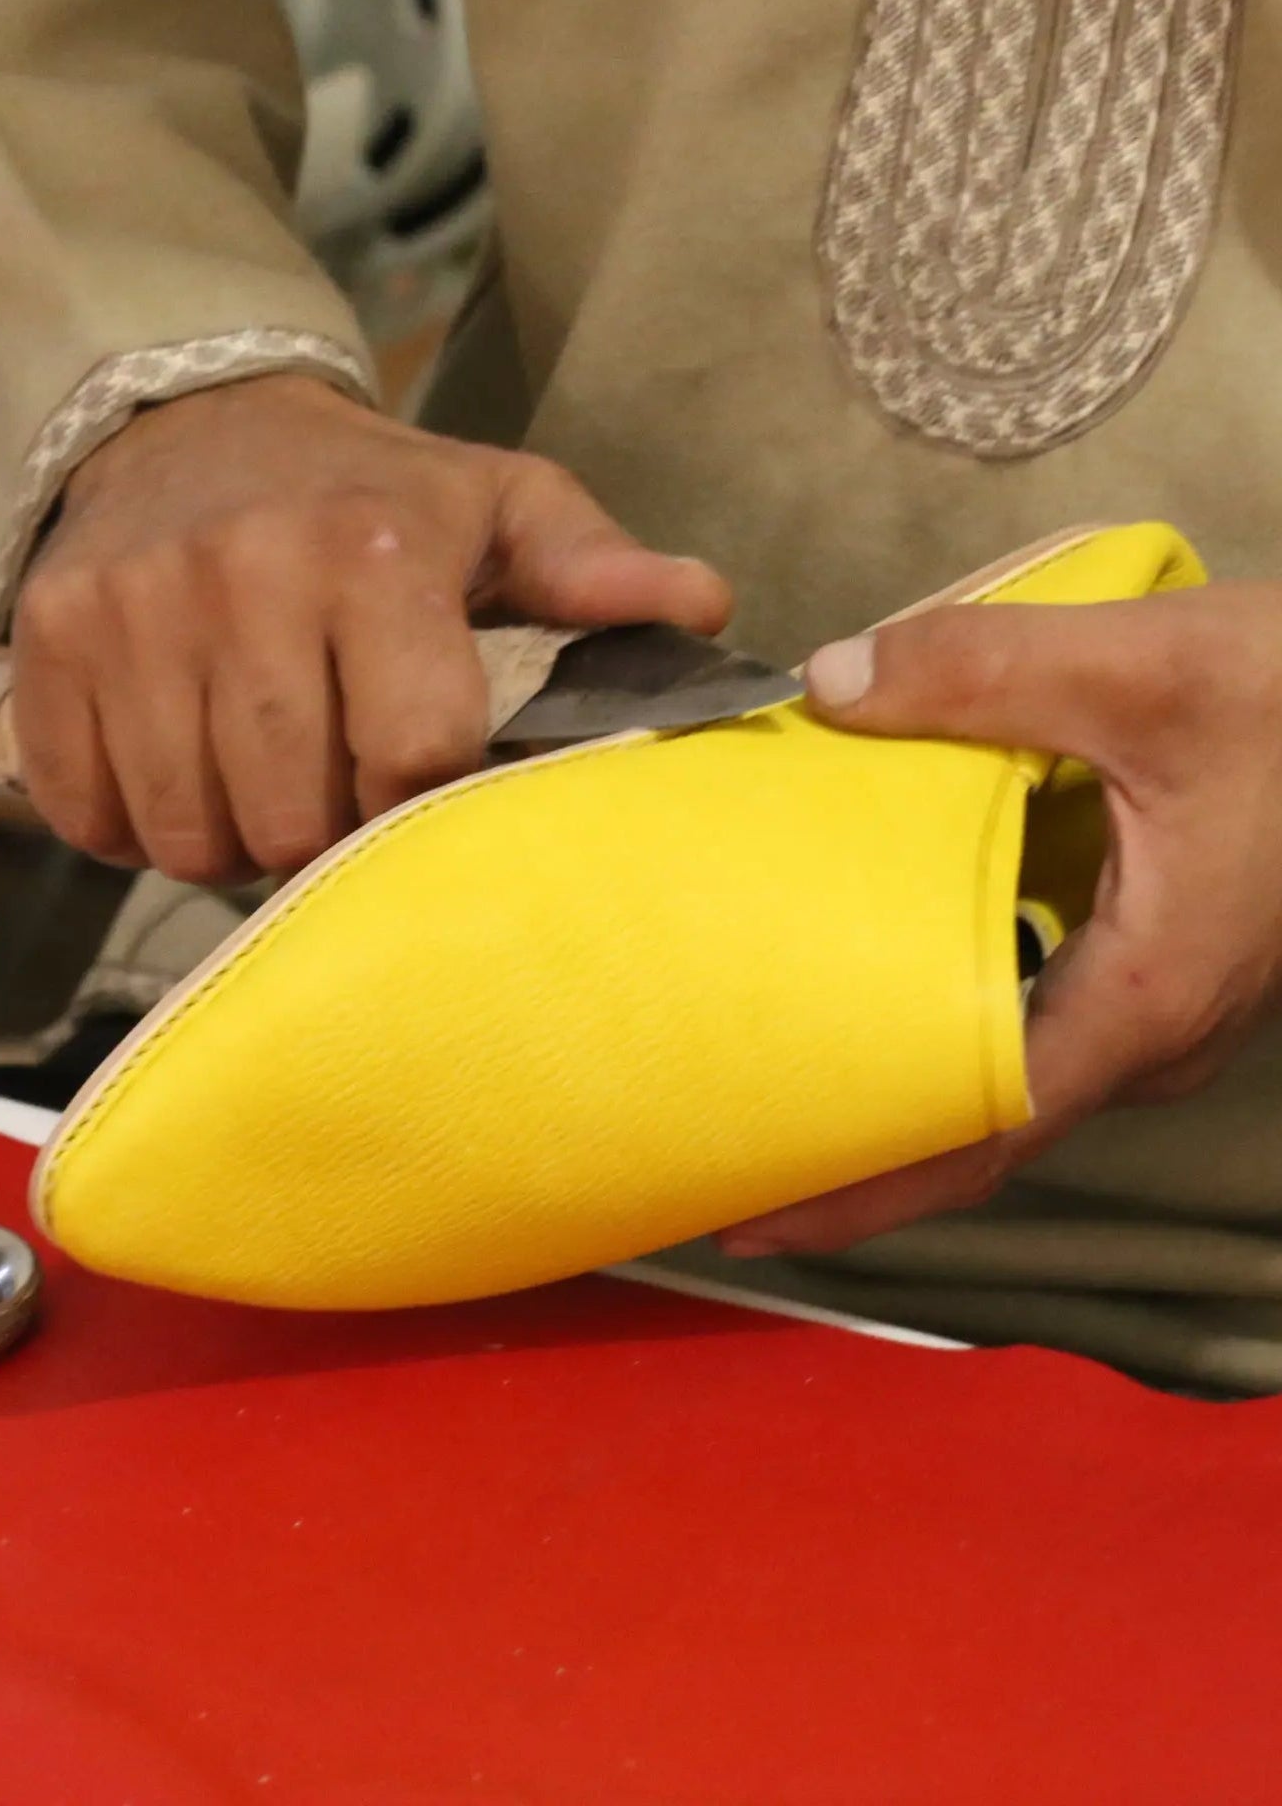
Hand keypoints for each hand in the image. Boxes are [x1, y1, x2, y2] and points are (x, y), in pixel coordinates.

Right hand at [8, 374, 729, 882]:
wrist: (185, 421)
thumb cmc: (362, 491)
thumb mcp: (492, 505)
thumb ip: (591, 568)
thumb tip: (702, 608)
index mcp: (374, 548)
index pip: (411, 755)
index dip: (420, 802)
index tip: (415, 784)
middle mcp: (243, 573)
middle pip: (291, 814)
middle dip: (320, 834)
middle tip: (329, 791)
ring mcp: (130, 610)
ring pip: (183, 827)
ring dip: (224, 838)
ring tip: (252, 784)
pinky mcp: (45, 640)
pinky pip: (85, 810)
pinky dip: (126, 824)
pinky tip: (169, 770)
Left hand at [722, 582, 1281, 1258]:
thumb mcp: (1138, 665)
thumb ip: (976, 670)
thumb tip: (825, 682)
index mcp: (1143, 1000)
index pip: (982, 1137)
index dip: (865, 1190)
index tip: (754, 1227)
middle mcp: (1154, 1029)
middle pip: (982, 1122)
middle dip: (857, 1146)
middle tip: (726, 1143)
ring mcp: (1165, 997)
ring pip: (1010, 1063)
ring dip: (899, 1074)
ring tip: (767, 1060)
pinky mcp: (1164, 950)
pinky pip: (1038, 1004)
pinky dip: (944, 1001)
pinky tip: (867, 957)